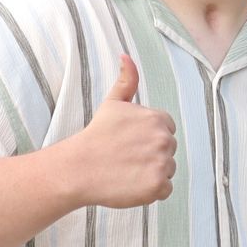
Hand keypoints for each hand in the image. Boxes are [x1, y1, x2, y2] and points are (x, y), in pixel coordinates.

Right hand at [62, 55, 175, 208]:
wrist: (77, 169)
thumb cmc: (95, 136)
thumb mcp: (112, 104)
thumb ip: (126, 81)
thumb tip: (126, 56)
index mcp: (158, 119)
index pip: (166, 130)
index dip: (146, 138)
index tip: (128, 142)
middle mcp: (164, 139)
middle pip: (169, 151)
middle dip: (150, 155)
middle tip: (125, 157)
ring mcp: (162, 163)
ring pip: (167, 170)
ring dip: (151, 173)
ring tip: (126, 170)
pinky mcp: (158, 185)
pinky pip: (164, 190)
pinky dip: (150, 191)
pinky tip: (130, 183)